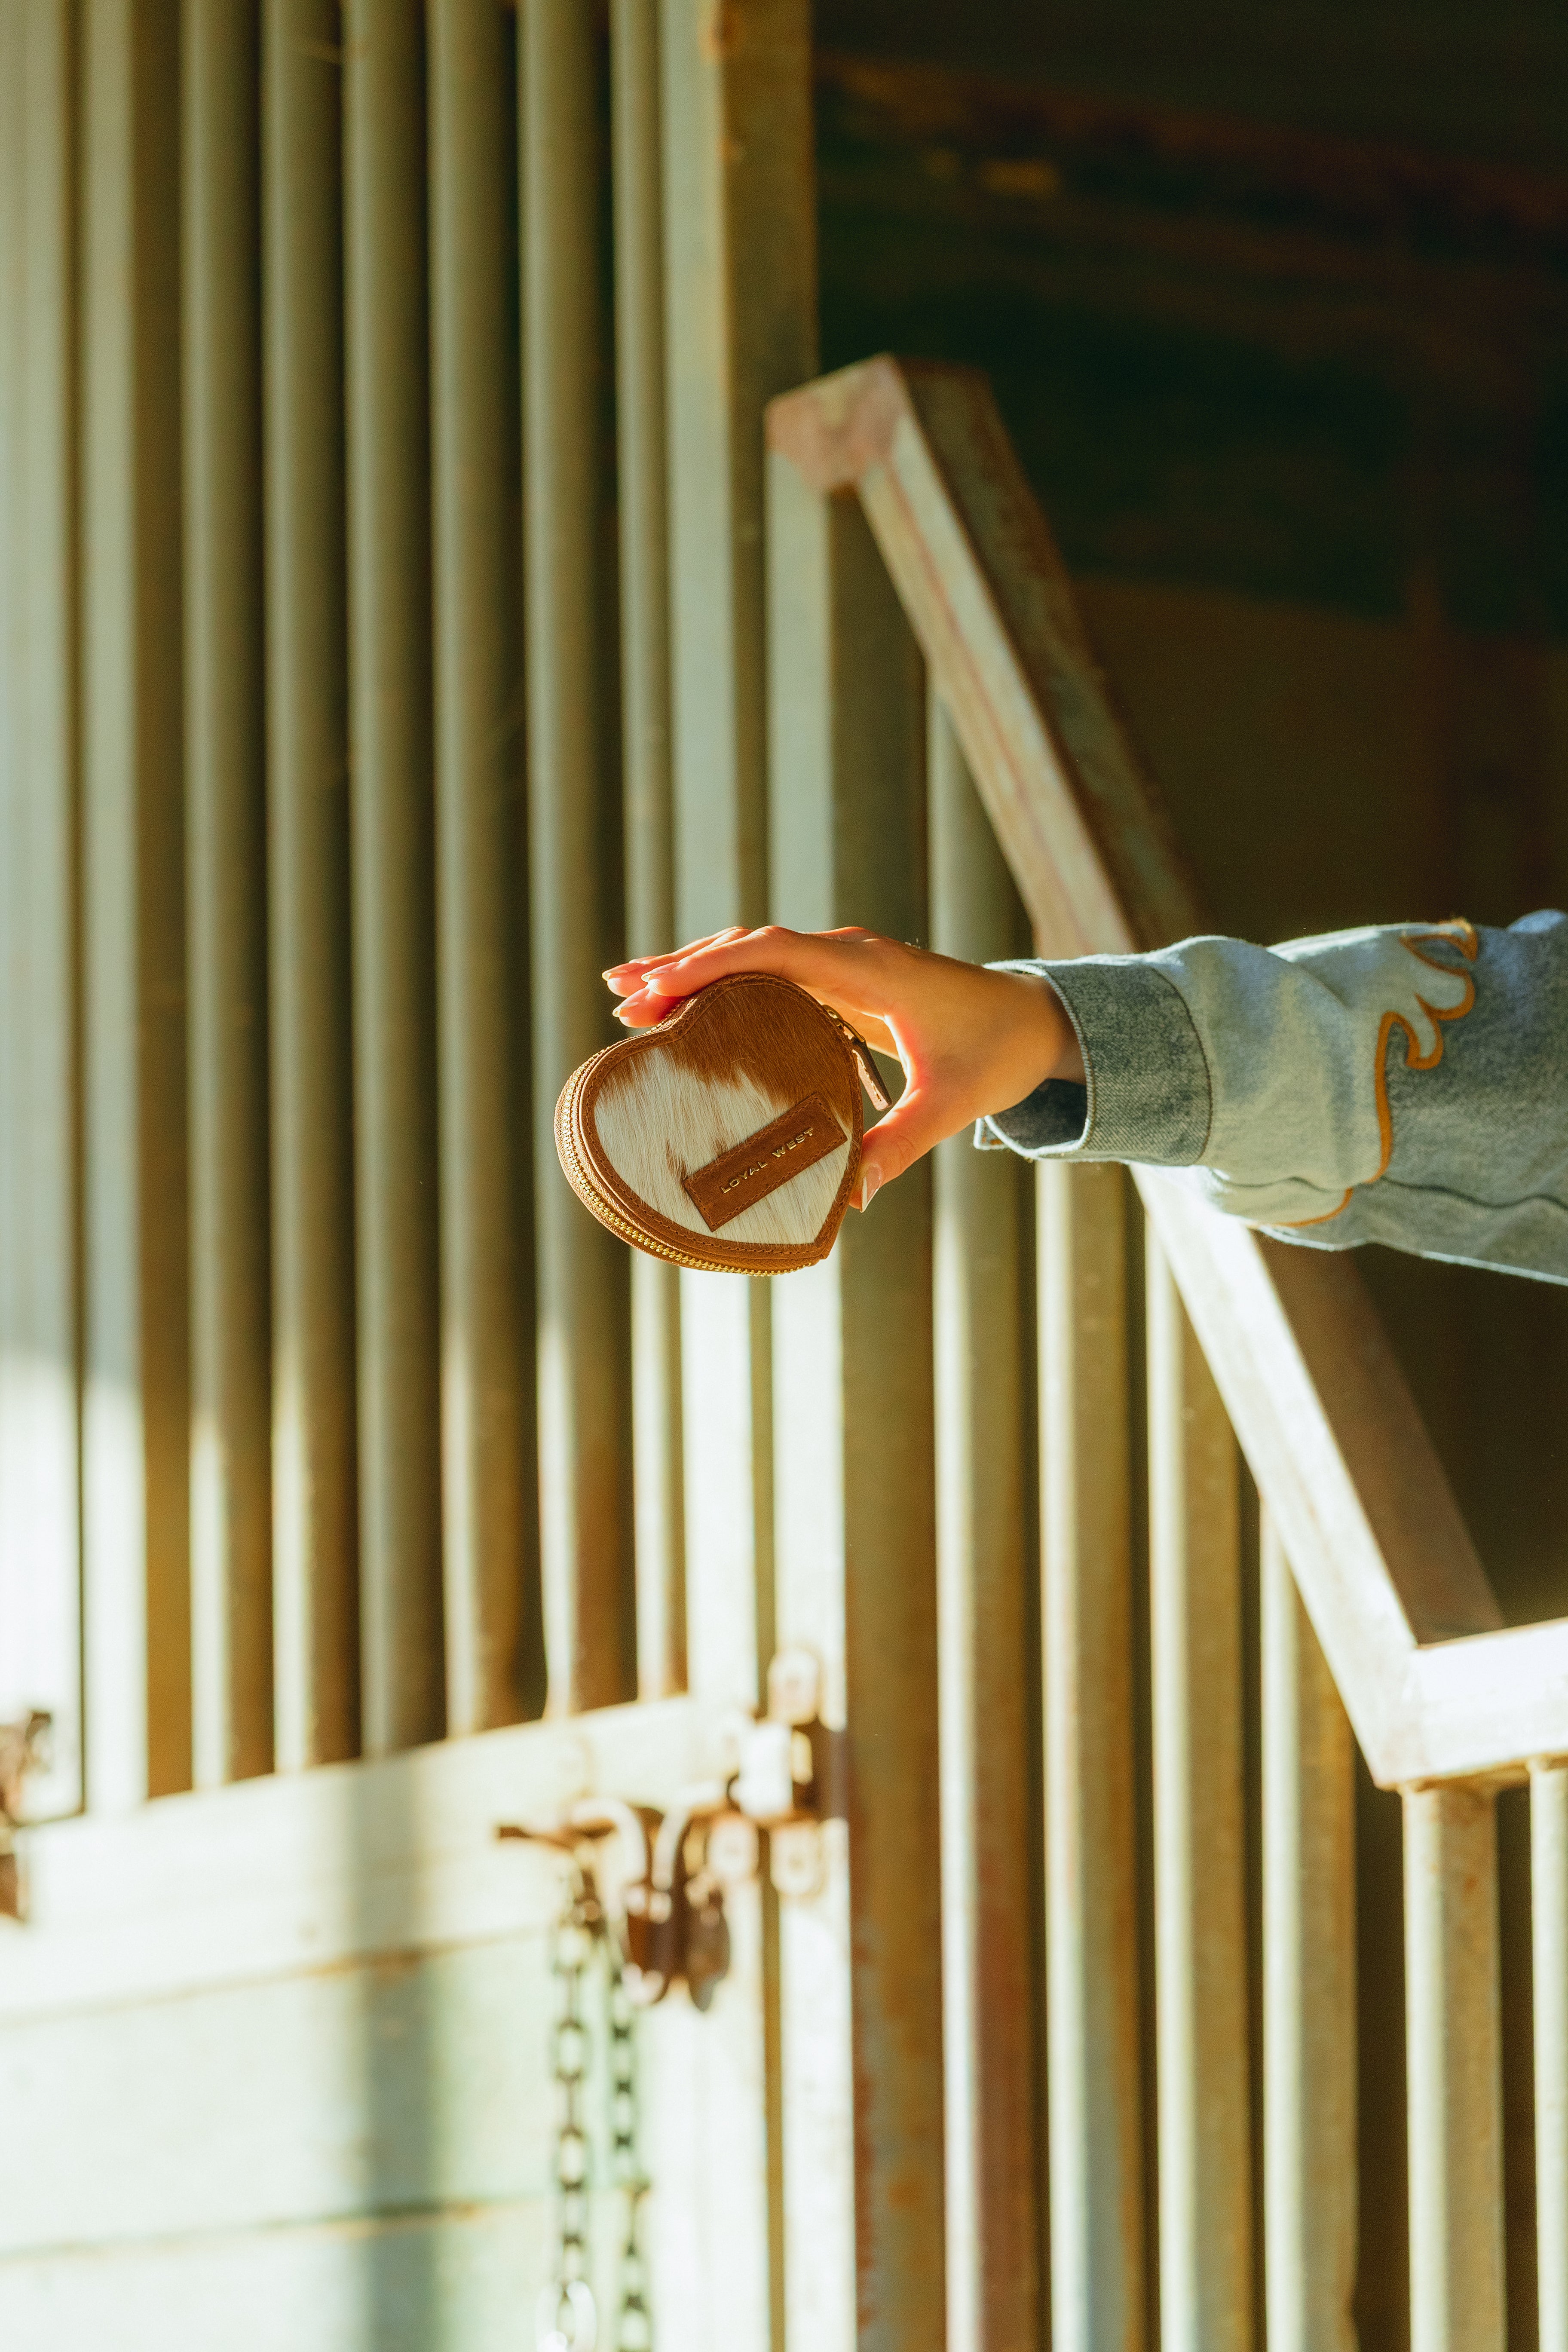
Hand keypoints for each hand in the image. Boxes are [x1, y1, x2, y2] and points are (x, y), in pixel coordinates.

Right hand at [603, 925, 1082, 1206]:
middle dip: (683, 970)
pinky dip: (722, 982)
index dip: (712, 966)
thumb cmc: (995, 1055)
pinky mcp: (837, 979)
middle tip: (622, 1003)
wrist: (1032, 1021)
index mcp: (870, 967)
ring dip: (692, 972)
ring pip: (750, 954)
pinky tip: (682, 1004)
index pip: (774, 950)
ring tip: (627, 999)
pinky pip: (768, 972)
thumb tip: (851, 1198)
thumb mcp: (952, 1104)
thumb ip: (901, 1144)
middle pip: (747, 946)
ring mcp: (840, 962)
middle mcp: (848, 953)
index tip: (660, 987)